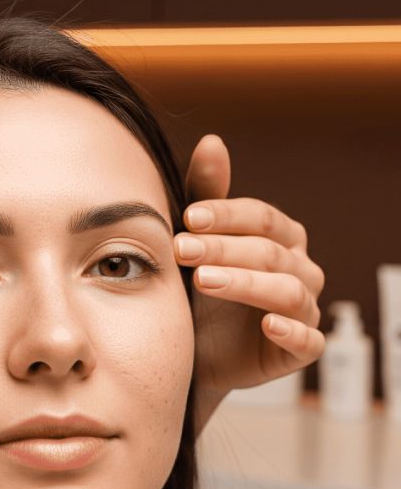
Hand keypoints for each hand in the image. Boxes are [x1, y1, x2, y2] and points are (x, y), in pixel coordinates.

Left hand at [177, 136, 324, 427]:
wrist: (190, 348)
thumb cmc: (196, 286)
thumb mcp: (196, 240)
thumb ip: (205, 194)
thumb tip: (212, 140)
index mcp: (279, 236)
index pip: (261, 217)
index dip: (226, 215)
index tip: (187, 217)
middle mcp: (299, 267)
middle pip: (268, 251)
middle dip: (222, 248)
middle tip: (181, 249)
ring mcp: (304, 308)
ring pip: (286, 290)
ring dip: (245, 283)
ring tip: (203, 280)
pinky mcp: (301, 348)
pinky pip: (308, 339)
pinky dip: (292, 330)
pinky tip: (268, 324)